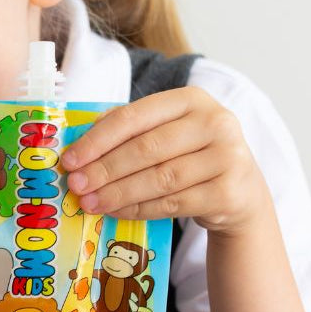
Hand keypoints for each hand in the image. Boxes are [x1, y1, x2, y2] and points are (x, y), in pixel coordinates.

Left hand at [60, 87, 267, 232]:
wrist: (240, 191)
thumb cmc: (191, 157)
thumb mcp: (166, 132)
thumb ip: (129, 131)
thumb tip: (79, 146)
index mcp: (191, 99)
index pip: (134, 117)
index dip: (97, 140)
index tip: (70, 159)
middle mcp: (215, 122)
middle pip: (145, 148)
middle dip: (104, 169)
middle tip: (76, 185)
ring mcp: (227, 157)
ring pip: (159, 178)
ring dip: (118, 193)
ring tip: (90, 202)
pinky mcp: (228, 192)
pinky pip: (173, 203)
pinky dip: (139, 209)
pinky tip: (116, 211)